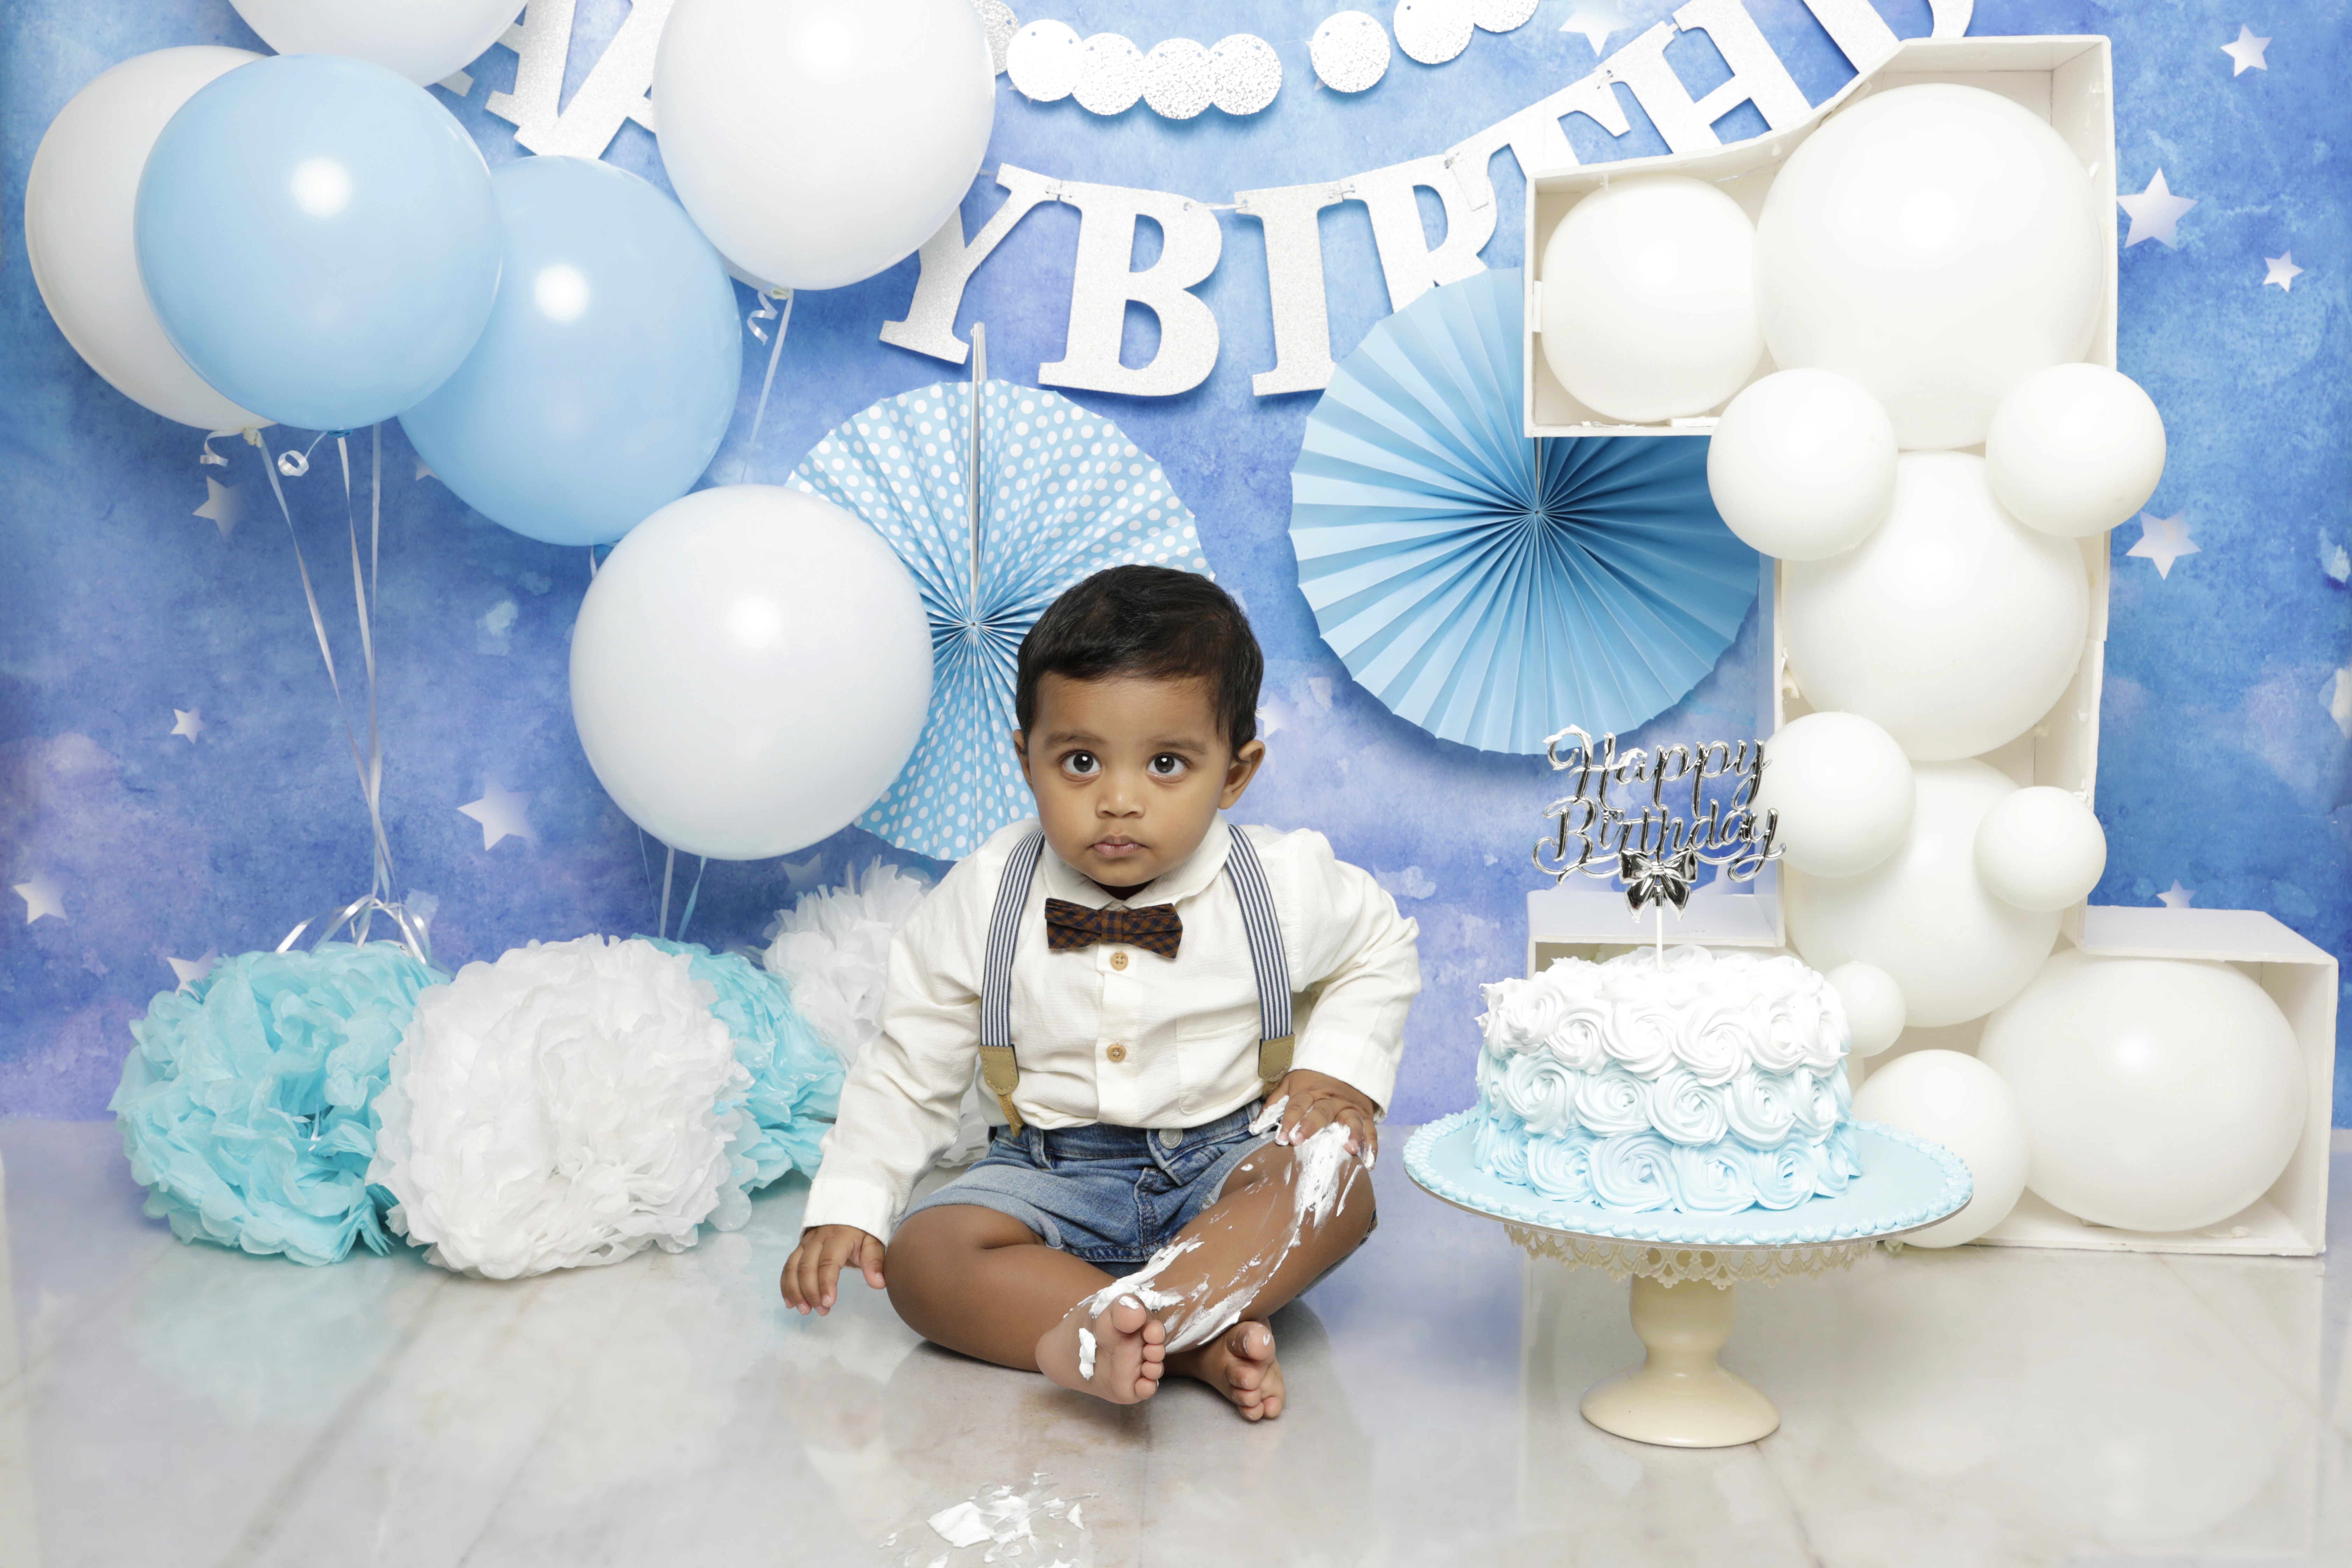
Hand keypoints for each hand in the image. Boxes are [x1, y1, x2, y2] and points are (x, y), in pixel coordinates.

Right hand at [781, 1224, 885, 1315]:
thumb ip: (875, 1262)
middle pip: (807, 1267)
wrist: (849, 1212)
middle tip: (822, 1311)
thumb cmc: (862, 1232)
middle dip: (811, 1292)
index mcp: (838, 1237)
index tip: (829, 1303)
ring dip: (795, 1291)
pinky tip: (790, 1303)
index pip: (828, 1262)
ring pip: (793, 1267)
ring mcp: (805, 1243)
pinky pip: (788, 1266)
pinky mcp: (799, 1248)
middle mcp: (817, 1239)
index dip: (826, 1283)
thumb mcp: (874, 1243)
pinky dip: (786, 1285)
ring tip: (805, 1310)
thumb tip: (879, 1284)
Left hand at [1266, 1068, 1380, 1164]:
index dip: (1289, 1121)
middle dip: (1311, 1127)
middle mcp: (1330, 1100)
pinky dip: (1371, 1145)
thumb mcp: (1290, 1083)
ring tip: (1349, 1150)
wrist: (1347, 1064)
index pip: (1297, 1106)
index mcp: (1309, 1092)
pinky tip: (1369, 1161)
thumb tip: (1255, 1126)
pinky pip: (1371, 1129)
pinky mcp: (1364, 1114)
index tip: (1281, 1138)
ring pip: (1351, 1120)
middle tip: (1301, 1142)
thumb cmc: (1313, 1079)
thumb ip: (1274, 1103)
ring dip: (1351, 1134)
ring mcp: (1349, 1107)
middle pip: (1321, 1112)